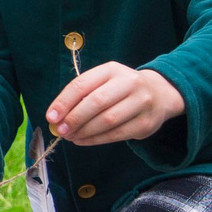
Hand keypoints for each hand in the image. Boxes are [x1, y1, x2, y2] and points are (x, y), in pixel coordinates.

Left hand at [47, 64, 183, 146]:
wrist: (160, 93)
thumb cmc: (120, 89)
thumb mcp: (103, 82)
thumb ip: (81, 95)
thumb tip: (56, 118)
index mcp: (112, 70)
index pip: (82, 84)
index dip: (64, 102)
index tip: (51, 117)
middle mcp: (129, 83)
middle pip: (96, 102)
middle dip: (74, 119)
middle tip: (61, 131)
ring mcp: (141, 103)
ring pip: (107, 120)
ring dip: (84, 132)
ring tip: (71, 137)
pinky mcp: (146, 123)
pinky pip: (117, 134)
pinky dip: (96, 140)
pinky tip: (84, 141)